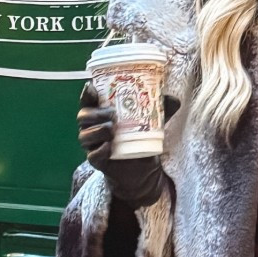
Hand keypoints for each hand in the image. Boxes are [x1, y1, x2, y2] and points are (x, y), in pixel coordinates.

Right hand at [75, 81, 169, 208]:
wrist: (143, 168)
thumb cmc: (141, 138)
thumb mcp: (151, 121)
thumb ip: (161, 108)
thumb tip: (174, 100)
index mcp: (100, 114)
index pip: (87, 101)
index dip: (86, 94)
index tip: (92, 88)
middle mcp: (92, 128)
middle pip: (83, 117)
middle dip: (95, 113)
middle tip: (112, 114)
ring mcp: (94, 146)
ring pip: (84, 136)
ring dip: (97, 131)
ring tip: (112, 129)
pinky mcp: (99, 162)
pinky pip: (92, 156)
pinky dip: (100, 150)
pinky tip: (109, 146)